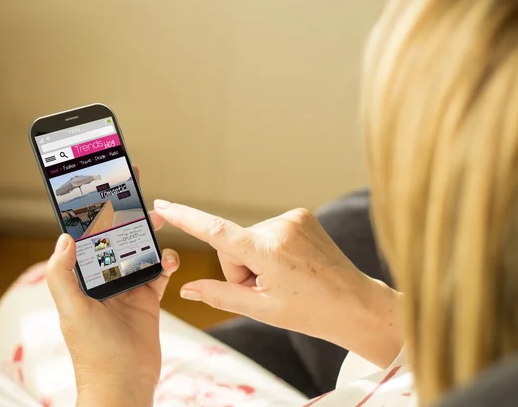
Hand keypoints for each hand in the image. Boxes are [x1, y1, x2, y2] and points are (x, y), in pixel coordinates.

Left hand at [46, 166, 179, 406]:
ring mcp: (127, 287)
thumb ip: (63, 275)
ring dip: (149, 233)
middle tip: (136, 189)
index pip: (85, 235)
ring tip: (159, 219)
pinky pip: (159, 271)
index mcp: (82, 277)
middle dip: (125, 212)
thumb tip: (64, 237)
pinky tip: (169, 261)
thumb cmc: (94, 352)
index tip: (100, 184)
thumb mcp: (72, 311)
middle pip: (115, 236)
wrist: (125, 383)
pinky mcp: (148, 297)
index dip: (91, 209)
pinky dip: (167, 261)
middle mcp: (104, 278)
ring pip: (140, 249)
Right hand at [151, 200, 402, 366]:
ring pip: (249, 238)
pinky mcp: (301, 215)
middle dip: (239, 267)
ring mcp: (293, 218)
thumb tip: (187, 288)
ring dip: (256, 259)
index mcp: (268, 252)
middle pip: (232, 244)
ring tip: (284, 278)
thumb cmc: (311, 311)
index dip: (186, 218)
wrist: (354, 304)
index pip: (216, 232)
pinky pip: (267, 231)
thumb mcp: (261, 309)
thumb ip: (220, 295)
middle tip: (266, 289)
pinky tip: (291, 265)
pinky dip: (270, 249)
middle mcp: (279, 226)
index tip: (163, 205)